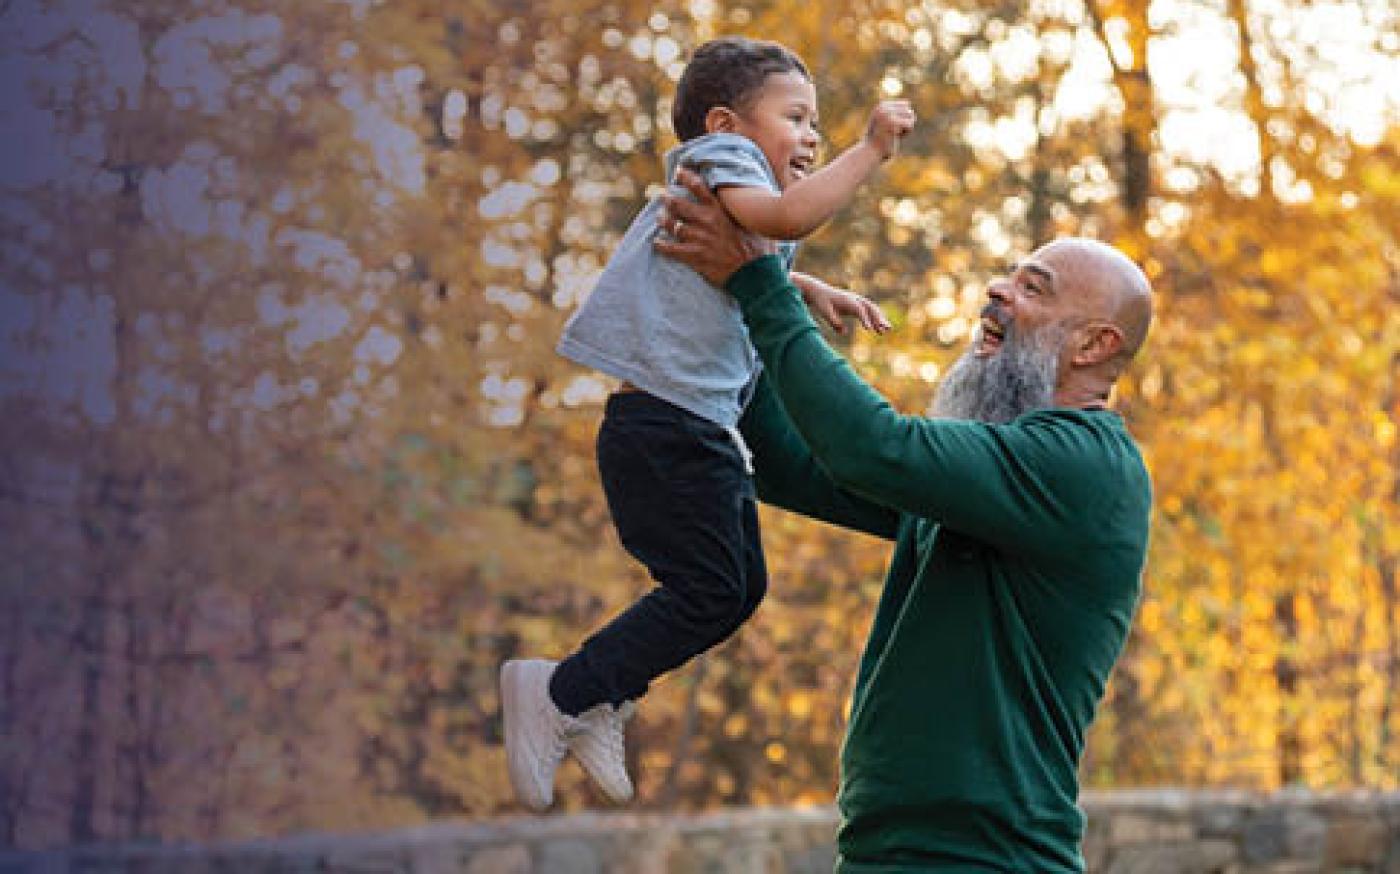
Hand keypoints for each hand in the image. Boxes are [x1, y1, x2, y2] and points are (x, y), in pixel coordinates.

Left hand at [654, 168, 775, 286]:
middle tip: (662, 196)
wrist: (755, 273)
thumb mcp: (753, 223)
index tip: (678, 172)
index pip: (699, 187)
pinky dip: (662, 246)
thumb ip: (743, 213)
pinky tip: (657, 243)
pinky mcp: (694, 256)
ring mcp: (699, 239)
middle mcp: (706, 221)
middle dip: (668, 199)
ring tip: (659, 217)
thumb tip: (747, 205)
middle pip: (679, 205)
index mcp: (720, 210)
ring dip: (663, 220)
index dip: (686, 177)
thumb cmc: (758, 249)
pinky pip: (671, 249)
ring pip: (672, 225)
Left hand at [792, 272, 891, 334]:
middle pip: (869, 308)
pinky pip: (869, 312)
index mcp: (847, 300)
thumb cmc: (821, 302)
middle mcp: (854, 299)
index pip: (859, 310)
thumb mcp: (824, 311)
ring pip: (872, 309)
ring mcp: (857, 301)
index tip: (869, 329)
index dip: (865, 319)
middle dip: (878, 319)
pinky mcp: (857, 305)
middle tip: (885, 329)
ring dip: (880, 319)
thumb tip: (844, 332)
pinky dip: (875, 319)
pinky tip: (880, 329)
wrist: (819, 291)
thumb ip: (833, 321)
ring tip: (887, 330)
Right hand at [864, 99, 915, 159]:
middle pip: (908, 111)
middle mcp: (884, 107)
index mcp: (881, 106)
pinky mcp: (893, 123)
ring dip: (905, 129)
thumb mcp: (882, 124)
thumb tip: (908, 105)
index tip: (890, 127)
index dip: (902, 118)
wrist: (869, 154)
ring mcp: (888, 115)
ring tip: (892, 135)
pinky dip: (905, 134)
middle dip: (904, 123)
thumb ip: (892, 114)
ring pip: (911, 117)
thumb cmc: (875, 143)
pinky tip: (894, 137)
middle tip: (891, 133)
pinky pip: (910, 125)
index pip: (905, 105)